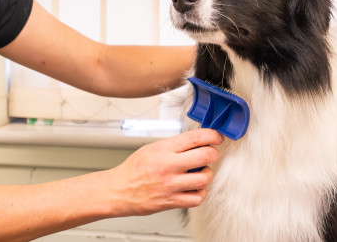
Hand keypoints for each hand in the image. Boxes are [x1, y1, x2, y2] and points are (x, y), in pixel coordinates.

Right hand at [105, 128, 222, 216]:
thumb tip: (196, 141)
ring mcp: (171, 184)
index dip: (212, 135)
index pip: (195, 137)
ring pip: (205, 177)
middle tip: (212, 153)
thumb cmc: (133, 169)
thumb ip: (174, 145)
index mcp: (164, 149)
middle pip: (205, 155)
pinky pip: (198, 198)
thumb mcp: (152, 148)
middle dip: (214, 153)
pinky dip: (201, 192)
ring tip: (201, 172)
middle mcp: (169, 166)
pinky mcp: (172, 201)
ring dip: (207, 173)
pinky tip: (195, 187)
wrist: (119, 190)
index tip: (217, 137)